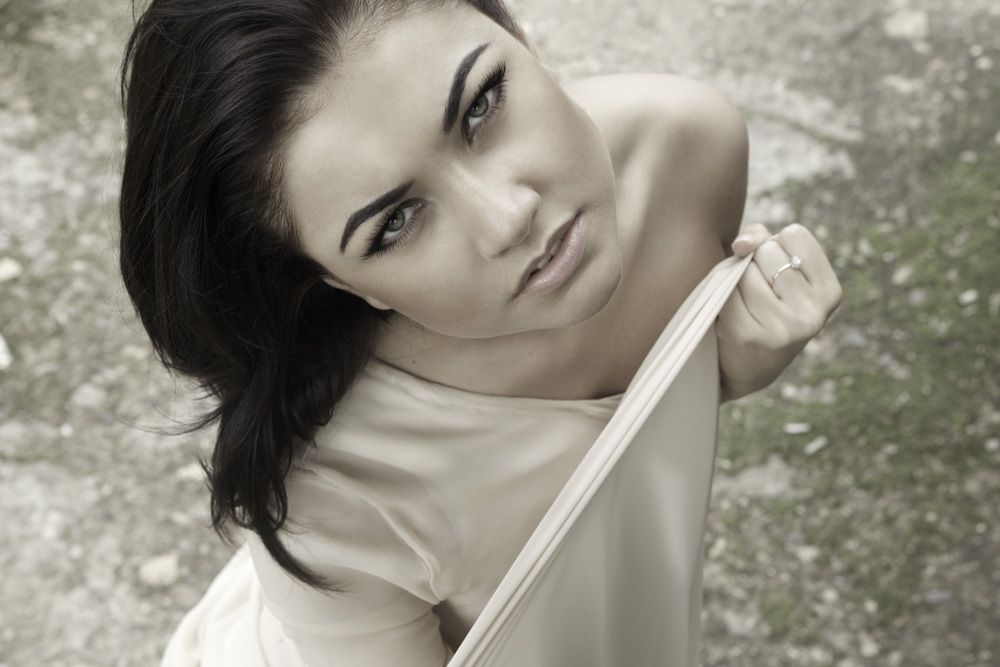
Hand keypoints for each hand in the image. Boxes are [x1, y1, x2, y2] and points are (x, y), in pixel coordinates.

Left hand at [716, 223, 842, 400]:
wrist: (747, 368)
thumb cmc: (763, 307)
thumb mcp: (778, 272)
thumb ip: (763, 240)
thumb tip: (741, 244)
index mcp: (829, 291)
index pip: (795, 234)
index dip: (775, 244)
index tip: (775, 269)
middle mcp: (812, 312)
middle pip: (767, 250)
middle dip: (754, 263)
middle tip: (758, 292)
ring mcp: (783, 327)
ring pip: (745, 270)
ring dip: (736, 279)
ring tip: (745, 304)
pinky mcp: (750, 336)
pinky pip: (726, 292)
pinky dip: (722, 297)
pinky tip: (732, 317)